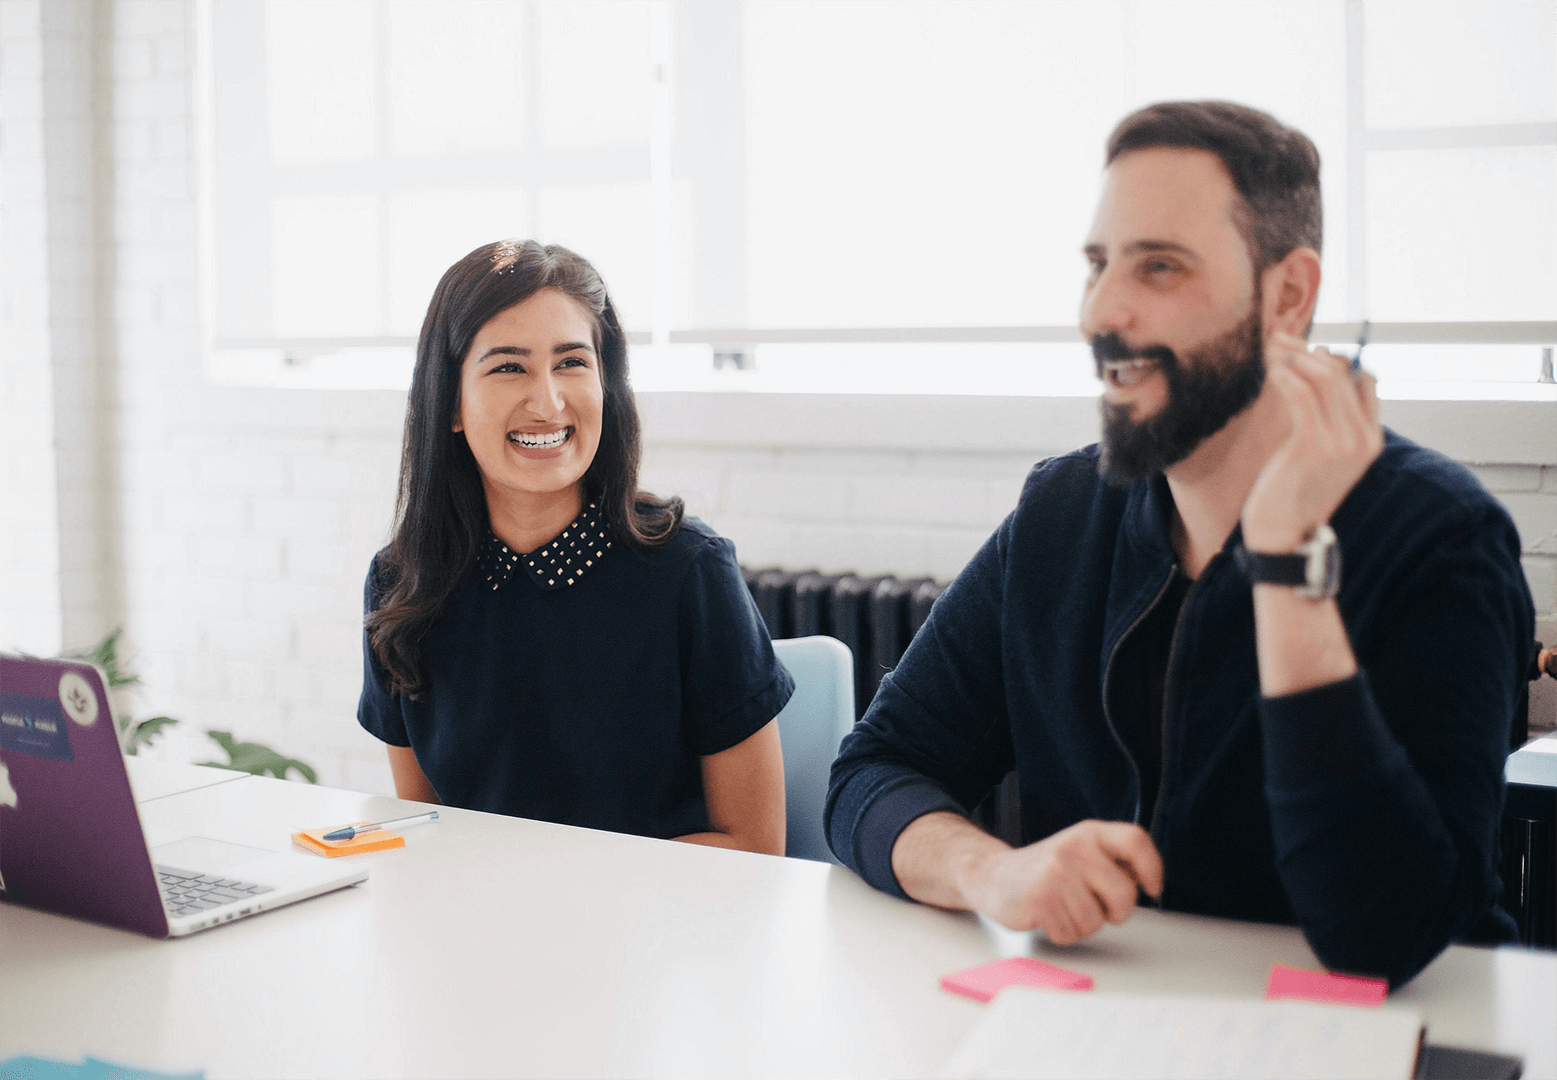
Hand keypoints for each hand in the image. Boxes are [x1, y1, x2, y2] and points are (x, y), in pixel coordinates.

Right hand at [968, 820, 1162, 943]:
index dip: (1152, 868)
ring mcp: (1056, 872)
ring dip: (1083, 925)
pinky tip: (1048, 916)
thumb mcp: (1081, 852)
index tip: (1151, 888)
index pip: (1135, 841)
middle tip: (1096, 907)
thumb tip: (1146, 880)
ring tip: (1063, 908)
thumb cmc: (1045, 871)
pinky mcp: (1040, 899)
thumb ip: (1112, 861)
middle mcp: (1074, 847)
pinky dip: (1062, 933)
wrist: (993, 875)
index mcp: (1089, 833)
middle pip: (1125, 894)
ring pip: (1096, 921)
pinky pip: (1071, 934)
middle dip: (1116, 913)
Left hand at [1242, 332, 1382, 552]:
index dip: (1334, 359)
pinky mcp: (1313, 445)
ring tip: (1267, 347)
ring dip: (1292, 355)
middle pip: (1342, 373)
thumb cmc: (1292, 495)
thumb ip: (1326, 423)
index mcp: (1370, 439)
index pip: (1363, 380)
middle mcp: (1362, 438)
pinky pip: (1302, 393)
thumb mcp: (1318, 457)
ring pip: (1323, 377)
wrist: (1282, 537)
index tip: (1303, 350)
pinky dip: (1284, 374)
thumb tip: (1315, 378)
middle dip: (1306, 349)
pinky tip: (1268, 369)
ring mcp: (1342, 442)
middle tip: (1276, 337)